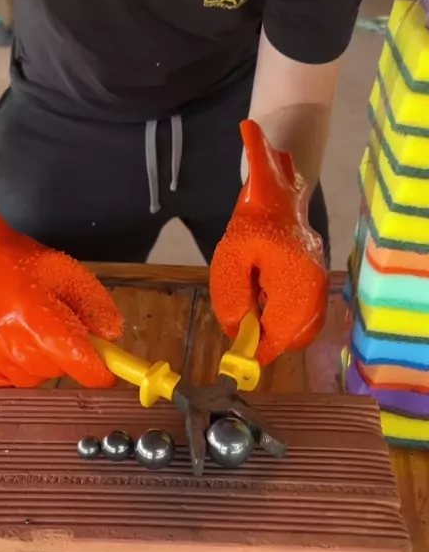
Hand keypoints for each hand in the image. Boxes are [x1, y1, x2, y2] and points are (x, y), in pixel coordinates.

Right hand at [0, 145, 122, 386]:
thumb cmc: (17, 262)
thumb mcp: (67, 273)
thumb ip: (96, 306)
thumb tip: (111, 335)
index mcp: (49, 330)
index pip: (88, 373)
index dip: (101, 371)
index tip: (105, 368)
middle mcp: (23, 353)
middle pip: (62, 373)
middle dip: (65, 354)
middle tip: (53, 325)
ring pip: (35, 379)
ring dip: (38, 362)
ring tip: (25, 330)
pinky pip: (8, 384)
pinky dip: (13, 369)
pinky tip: (8, 344)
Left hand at [210, 120, 327, 365]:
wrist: (279, 198)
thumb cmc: (250, 226)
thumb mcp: (230, 260)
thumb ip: (232, 298)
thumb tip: (238, 332)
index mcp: (293, 282)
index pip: (282, 335)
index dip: (261, 350)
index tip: (242, 353)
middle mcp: (314, 289)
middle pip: (295, 337)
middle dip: (270, 338)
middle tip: (247, 323)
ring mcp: (320, 287)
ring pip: (301, 329)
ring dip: (277, 328)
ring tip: (257, 304)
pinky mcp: (319, 286)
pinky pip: (305, 317)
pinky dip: (286, 319)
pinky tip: (269, 299)